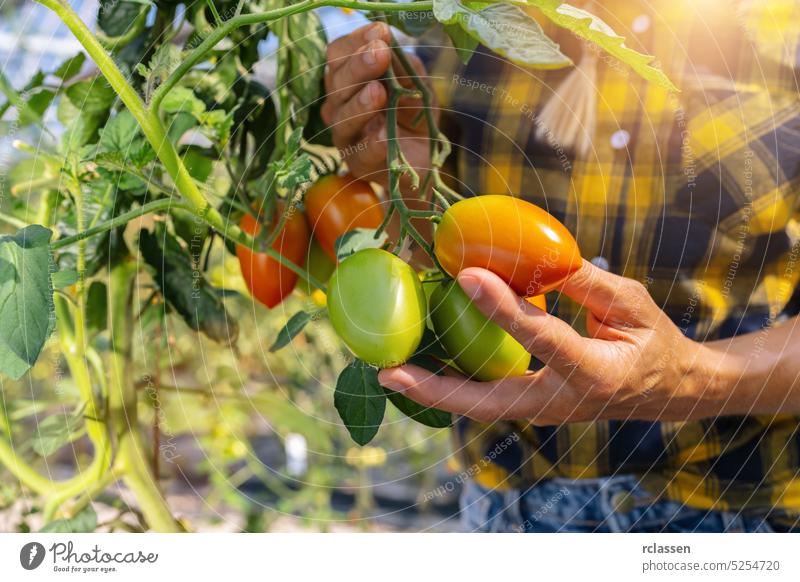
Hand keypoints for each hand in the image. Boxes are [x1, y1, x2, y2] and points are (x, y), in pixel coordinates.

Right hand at [321, 22, 433, 185]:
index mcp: (348, 80)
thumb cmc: (412, 116)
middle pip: (337, 82)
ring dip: (361, 103)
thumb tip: (394, 49)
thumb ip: (405, 69)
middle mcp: (340, 105)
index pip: (339, 56)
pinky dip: (374, 142)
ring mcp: (346, 136)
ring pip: (343, 117)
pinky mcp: (359, 164)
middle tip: (380, 52)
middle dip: (359, 65)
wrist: (422, 158)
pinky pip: (362, 152)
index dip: (356, 42)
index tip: (380, 32)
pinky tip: (386, 132)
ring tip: (378, 91)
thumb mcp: (416, 85)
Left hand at [379, 261, 736, 424]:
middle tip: (388, 373)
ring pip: (480, 408)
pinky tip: (421, 364)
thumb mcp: (631, 304)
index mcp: (595, 372)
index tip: (467, 275)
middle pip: (489, 403)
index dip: (504, 307)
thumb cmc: (652, 342)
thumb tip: (532, 256)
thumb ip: (583, 282)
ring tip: (388, 372)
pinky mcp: (533, 407)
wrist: (669, 392)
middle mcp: (561, 402)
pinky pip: (487, 399)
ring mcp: (544, 412)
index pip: (541, 337)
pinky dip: (453, 385)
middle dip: (436, 391)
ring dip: (434, 392)